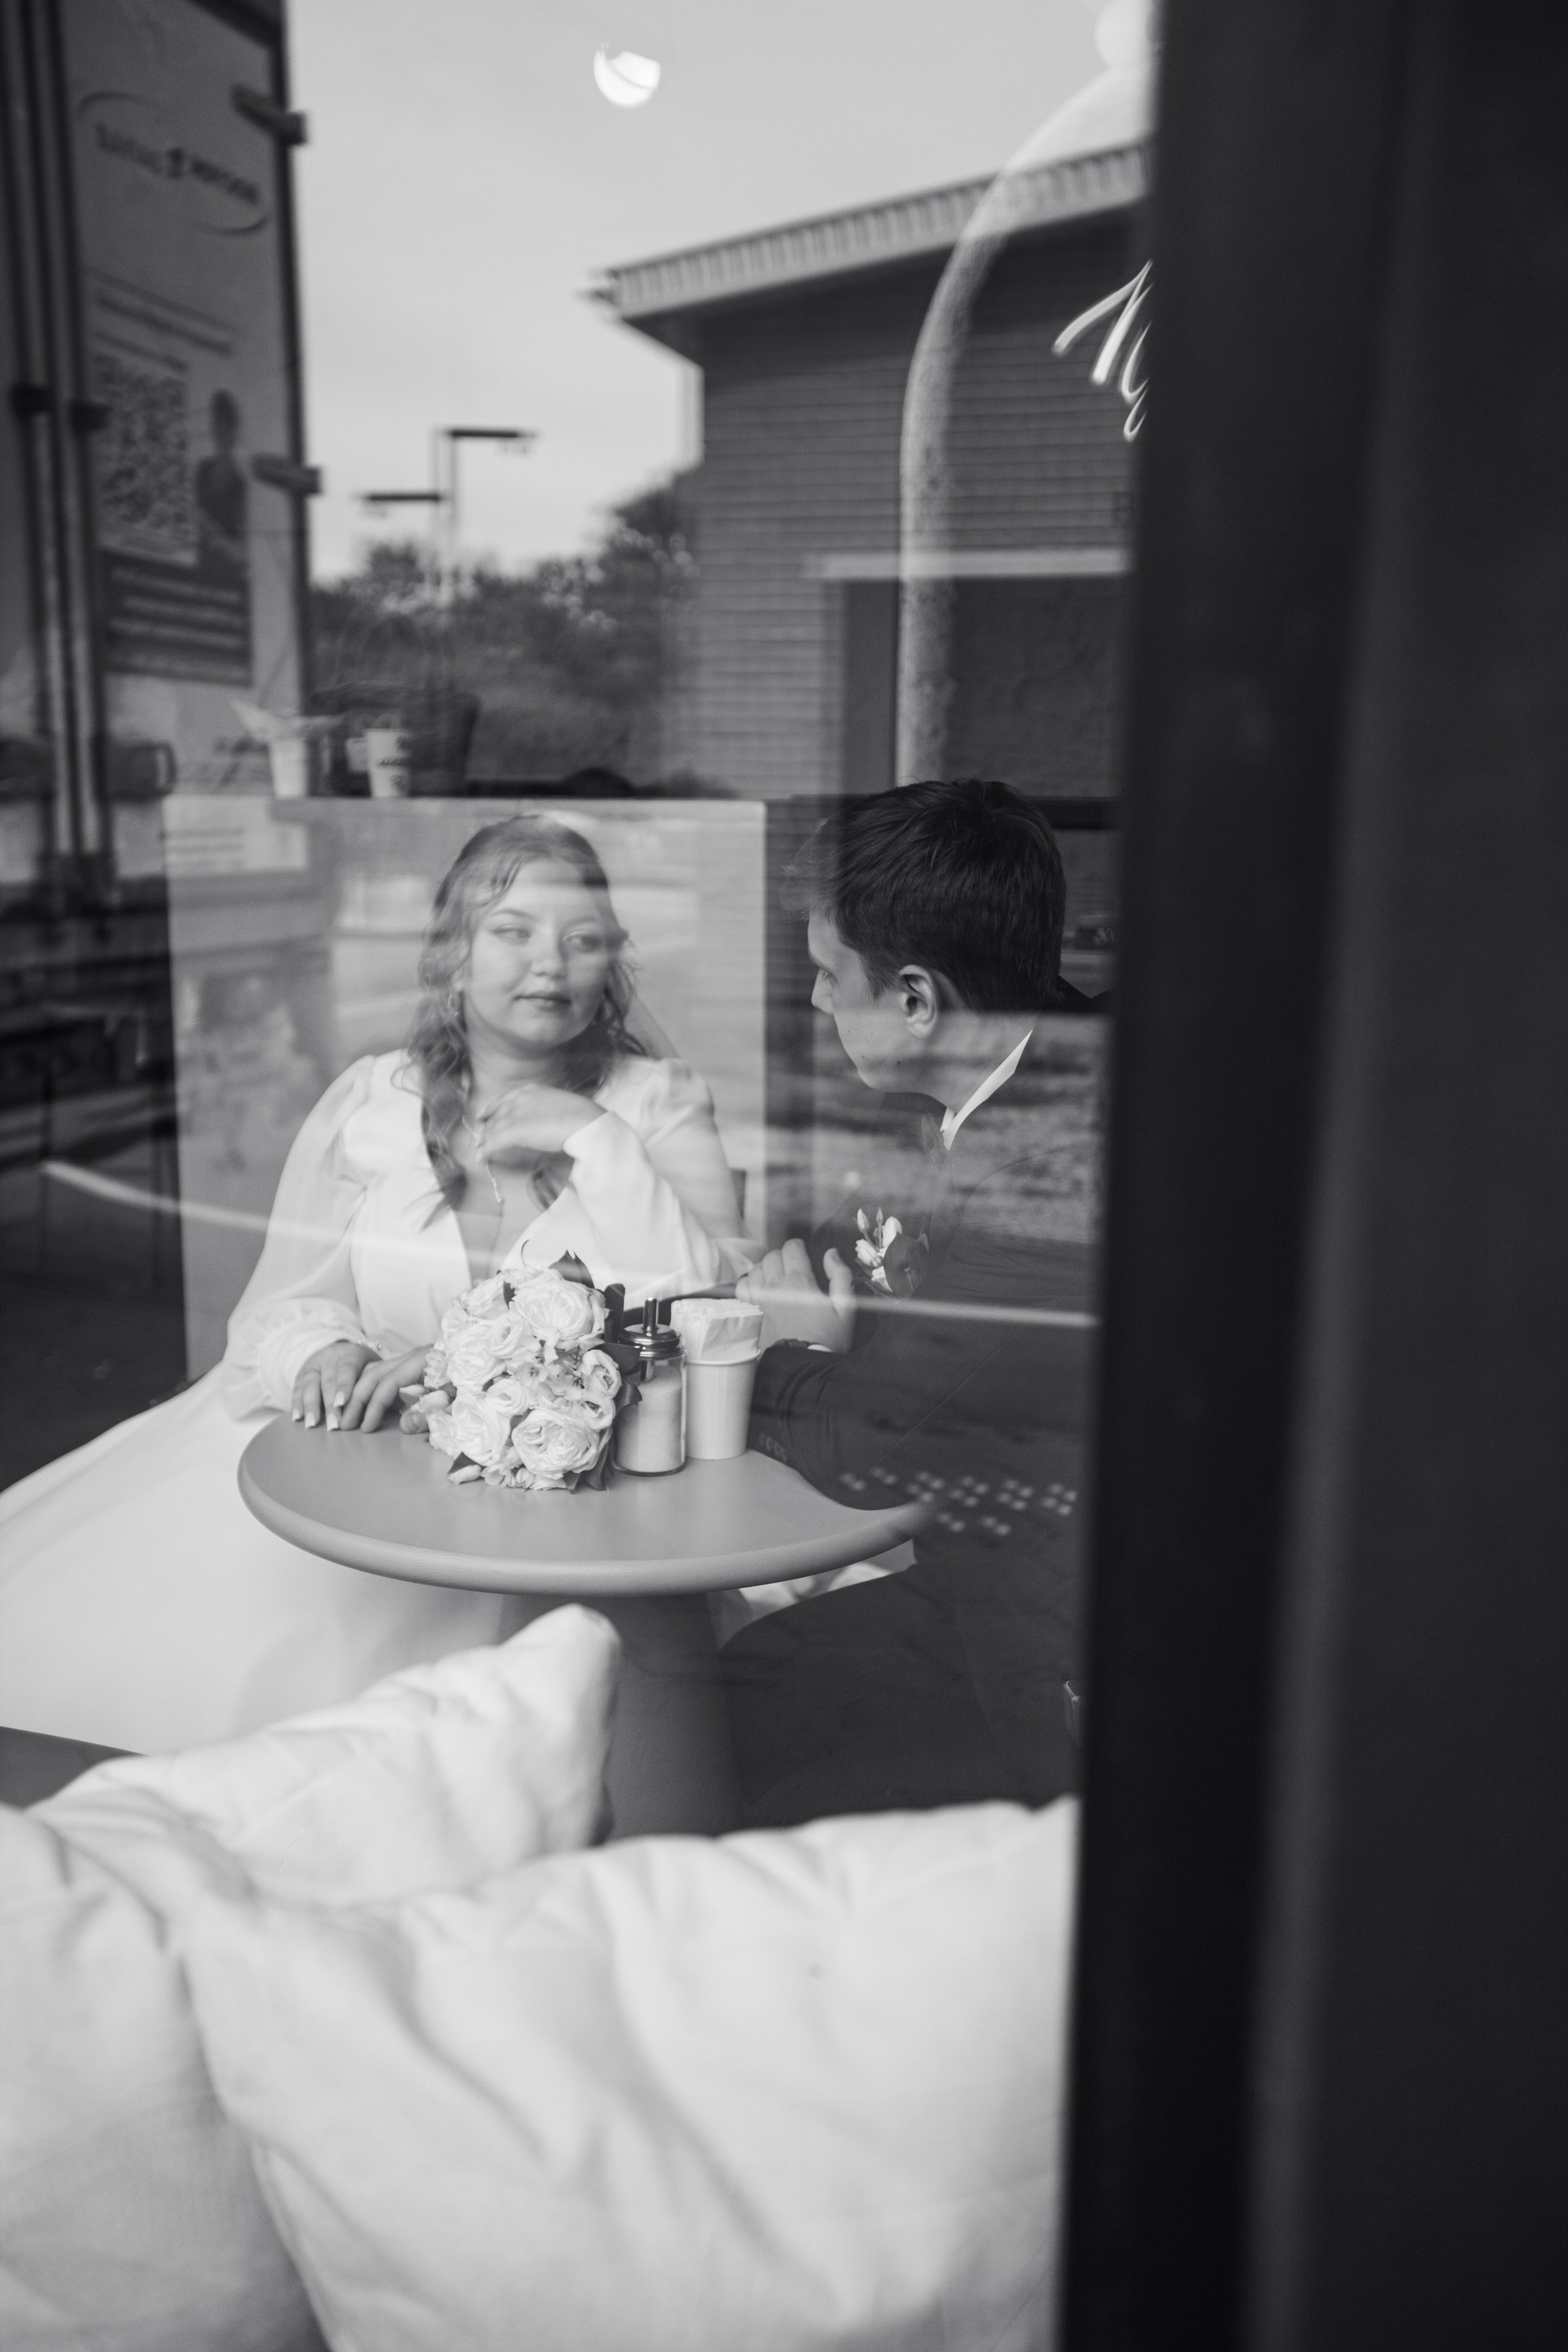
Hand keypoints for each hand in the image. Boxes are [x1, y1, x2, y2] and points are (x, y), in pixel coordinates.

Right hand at [293, 1343, 429, 1432]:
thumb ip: (389, 1386)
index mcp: (354, 1353)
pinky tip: (297, 1419)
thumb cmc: (367, 1367)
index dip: (346, 1386)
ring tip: (312, 1425)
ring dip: (311, 1405)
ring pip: (310, 1382)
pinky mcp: (303, 1372)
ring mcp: (315, 1363)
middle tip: (333, 1425)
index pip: (349, 1368)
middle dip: (330, 1404)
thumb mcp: (380, 1370)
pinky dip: (296, 1403)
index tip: (344, 1404)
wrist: (340, 1350)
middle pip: (329, 1379)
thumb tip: (403, 1408)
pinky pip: (296, 1387)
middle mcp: (332, 1355)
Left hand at [468, 1082, 597, 1163]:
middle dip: (486, 1129)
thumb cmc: (581, 1115)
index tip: (482, 1116)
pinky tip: (482, 1159)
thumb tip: (541, 1119)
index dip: (490, 1110)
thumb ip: (544, 1108)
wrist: (584, 1123)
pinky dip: (485, 1152)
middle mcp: (518, 1100)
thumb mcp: (558, 1103)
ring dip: (484, 1142)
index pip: (503, 1101)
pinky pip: (493, 1143)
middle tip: (481, 1140)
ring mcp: (515, 1115)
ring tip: (480, 1152)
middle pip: (495, 1116)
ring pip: (492, 1130)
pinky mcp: (513, 1132)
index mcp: (530, 1090)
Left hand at [736, 1239, 856, 1352]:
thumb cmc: (826, 1338)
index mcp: (799, 1280)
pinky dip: (749, 1283)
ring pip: (757, 1268)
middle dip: (784, 1257)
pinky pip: (742, 1286)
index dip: (799, 1248)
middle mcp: (775, 1285)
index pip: (791, 1247)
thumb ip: (840, 1276)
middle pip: (773, 1255)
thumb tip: (831, 1254)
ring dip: (767, 1269)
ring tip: (777, 1279)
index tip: (805, 1256)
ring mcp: (759, 1298)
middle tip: (793, 1270)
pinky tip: (760, 1290)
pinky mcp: (750, 1311)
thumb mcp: (845, 1308)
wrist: (802, 1366)